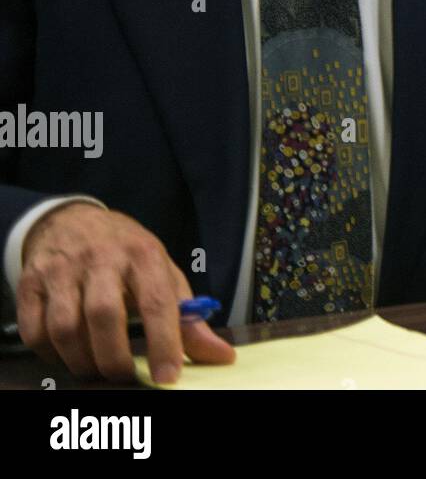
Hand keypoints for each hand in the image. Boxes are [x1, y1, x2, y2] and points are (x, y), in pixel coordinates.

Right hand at [16, 203, 235, 383]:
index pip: (156, 301)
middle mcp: (102, 258)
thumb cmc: (126, 253)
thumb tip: (222, 356)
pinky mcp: (31, 283)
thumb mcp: (163, 274)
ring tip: (98, 369)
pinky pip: (35, 331)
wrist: (73, 221)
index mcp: (143, 255)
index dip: (163, 343)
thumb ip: (189, 318)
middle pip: (104, 316)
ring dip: (82, 361)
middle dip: (115, 358)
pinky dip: (50, 354)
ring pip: (66, 327)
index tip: (168, 376)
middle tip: (124, 377)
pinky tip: (68, 355)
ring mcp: (62, 270)